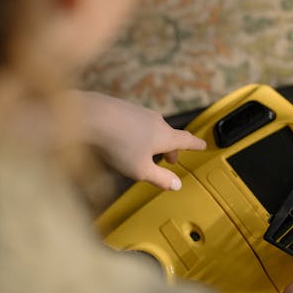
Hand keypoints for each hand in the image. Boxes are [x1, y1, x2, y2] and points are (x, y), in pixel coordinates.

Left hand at [74, 91, 205, 188]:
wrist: (90, 115)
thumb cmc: (117, 144)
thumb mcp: (140, 170)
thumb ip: (160, 178)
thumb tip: (176, 185)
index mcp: (165, 136)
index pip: (187, 140)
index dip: (196, 145)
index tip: (202, 145)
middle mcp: (156, 121)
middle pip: (170, 135)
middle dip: (171, 148)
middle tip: (170, 160)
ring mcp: (140, 112)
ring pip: (153, 128)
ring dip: (154, 140)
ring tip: (147, 151)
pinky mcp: (124, 108)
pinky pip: (137, 122)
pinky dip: (139, 132)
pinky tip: (126, 139)